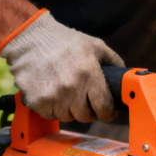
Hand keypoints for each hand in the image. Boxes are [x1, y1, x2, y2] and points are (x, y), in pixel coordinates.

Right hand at [0, 10, 123, 123]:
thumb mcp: (94, 45)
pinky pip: (51, 115)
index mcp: (88, 73)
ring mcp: (53, 96)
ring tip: (65, 91)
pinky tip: (52, 92)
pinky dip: (52, 108)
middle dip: (88, 110)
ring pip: (68, 117)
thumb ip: (113, 62)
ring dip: (69, 109)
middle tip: (83, 99)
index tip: (107, 111)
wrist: (29, 37)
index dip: (108, 112)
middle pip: (86, 117)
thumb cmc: (63, 41)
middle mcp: (71, 87)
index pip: (104, 108)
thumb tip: (125, 79)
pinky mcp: (38, 101)